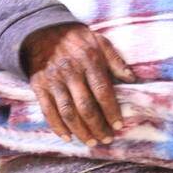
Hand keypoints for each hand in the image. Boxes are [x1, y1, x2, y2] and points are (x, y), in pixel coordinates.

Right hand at [23, 23, 134, 146]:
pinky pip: (48, 111)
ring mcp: (53, 81)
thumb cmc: (76, 39)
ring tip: (91, 142)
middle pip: (85, 106)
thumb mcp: (99, 41)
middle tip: (107, 139)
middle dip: (98, 126)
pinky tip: (68, 137)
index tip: (118, 125)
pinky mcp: (39, 87)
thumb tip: (133, 79)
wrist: (42, 30)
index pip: (102, 91)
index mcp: (89, 61)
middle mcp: (71, 73)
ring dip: (80, 131)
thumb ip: (116, 60)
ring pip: (67, 112)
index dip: (111, 111)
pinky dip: (57, 127)